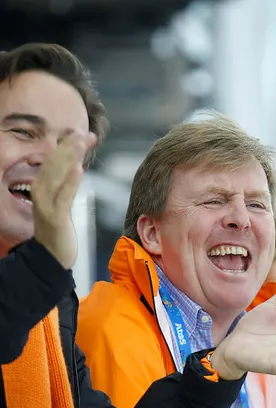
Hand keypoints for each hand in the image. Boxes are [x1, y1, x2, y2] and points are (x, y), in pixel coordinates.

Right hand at [32, 133, 96, 268]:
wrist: (51, 257)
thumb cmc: (58, 230)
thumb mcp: (63, 202)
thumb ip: (68, 183)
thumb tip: (76, 164)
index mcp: (43, 186)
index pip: (55, 160)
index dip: (68, 145)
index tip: (84, 133)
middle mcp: (41, 191)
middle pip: (54, 163)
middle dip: (69, 146)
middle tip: (85, 133)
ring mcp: (46, 204)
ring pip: (57, 175)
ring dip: (69, 157)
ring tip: (81, 142)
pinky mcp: (55, 217)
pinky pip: (63, 197)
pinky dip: (70, 182)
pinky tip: (79, 169)